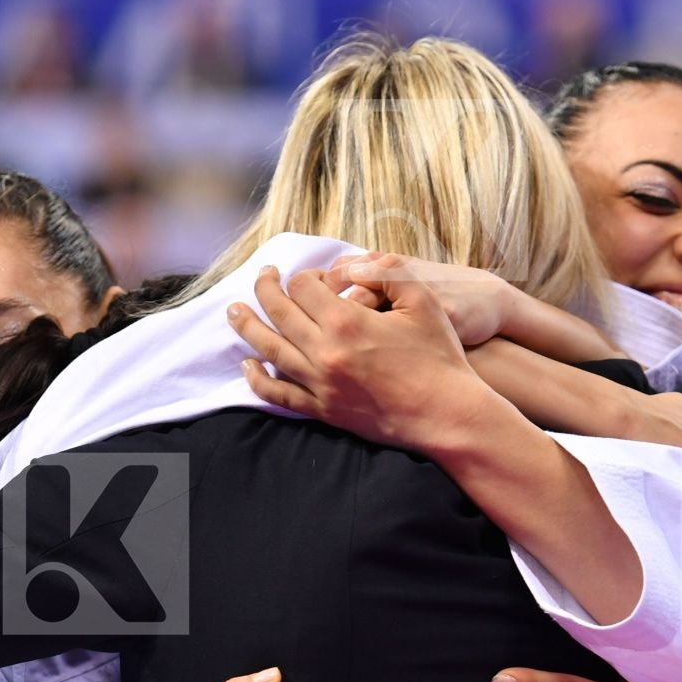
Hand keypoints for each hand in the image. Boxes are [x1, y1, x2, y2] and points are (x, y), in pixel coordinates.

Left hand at [229, 258, 494, 454]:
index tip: (314, 276)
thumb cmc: (440, 357)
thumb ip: (387, 273)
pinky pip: (278, 395)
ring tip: (234, 312)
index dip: (304, 274)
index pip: (303, 286)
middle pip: (278, 312)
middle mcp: (325, 352)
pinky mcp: (324, 411)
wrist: (448, 416)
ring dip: (247, 327)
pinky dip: (257, 379)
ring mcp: (321, 384)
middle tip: (262, 277)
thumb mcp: (423, 301)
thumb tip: (350, 265)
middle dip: (265, 289)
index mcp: (347, 321)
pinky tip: (248, 366)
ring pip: (269, 350)